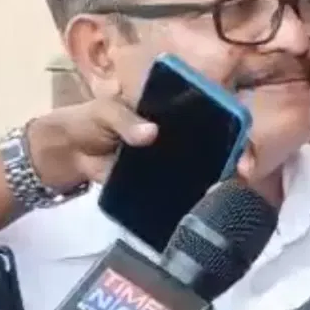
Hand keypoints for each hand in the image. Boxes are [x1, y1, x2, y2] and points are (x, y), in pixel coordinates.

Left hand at [24, 96, 256, 192]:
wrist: (67, 153)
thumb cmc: (88, 121)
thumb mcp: (104, 112)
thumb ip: (125, 121)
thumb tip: (150, 133)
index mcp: (167, 108)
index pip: (206, 111)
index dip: (228, 121)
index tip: (241, 135)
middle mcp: (177, 132)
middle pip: (212, 141)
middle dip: (232, 154)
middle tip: (242, 170)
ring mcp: (170, 158)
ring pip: (200, 164)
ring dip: (216, 176)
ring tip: (228, 188)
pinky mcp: (159, 180)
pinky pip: (180, 185)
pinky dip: (191, 193)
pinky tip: (203, 200)